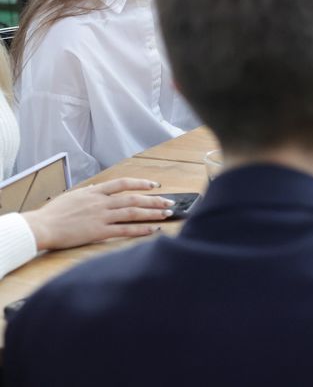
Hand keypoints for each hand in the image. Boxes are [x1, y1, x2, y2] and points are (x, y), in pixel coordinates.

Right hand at [22, 178, 173, 250]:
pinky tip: (153, 230)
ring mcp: (101, 216)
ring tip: (166, 214)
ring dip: (152, 213)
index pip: (124, 183)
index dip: (141, 183)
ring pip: (133, 212)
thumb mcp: (73, 196)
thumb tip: (100, 186)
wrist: (40, 227)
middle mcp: (101, 202)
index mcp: (95, 191)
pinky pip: (125, 230)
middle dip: (154, 200)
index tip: (154, 185)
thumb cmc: (53, 213)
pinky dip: (141, 229)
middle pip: (134, 198)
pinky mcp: (99, 232)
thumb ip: (90, 192)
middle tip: (169, 202)